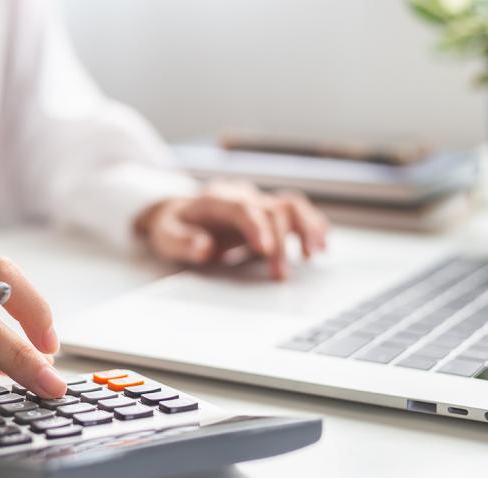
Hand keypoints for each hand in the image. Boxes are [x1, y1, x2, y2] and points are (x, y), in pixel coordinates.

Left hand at [136, 181, 328, 279]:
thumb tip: (204, 247)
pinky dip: (312, 225)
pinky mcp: (268, 212)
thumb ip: (182, 242)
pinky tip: (321, 244)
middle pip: (270, 209)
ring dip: (306, 228)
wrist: (179, 214)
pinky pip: (297, 211)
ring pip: (290, 205)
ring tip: (314, 254)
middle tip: (280, 275)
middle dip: (280, 242)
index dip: (256, 227)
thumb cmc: (173, 227)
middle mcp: (241, 195)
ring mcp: (257, 201)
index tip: (266, 251)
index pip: (242, 207)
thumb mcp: (165, 236)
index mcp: (215, 199)